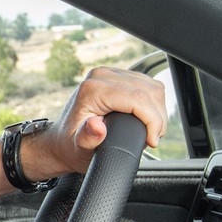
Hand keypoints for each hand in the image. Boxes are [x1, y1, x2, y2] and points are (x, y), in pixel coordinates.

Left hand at [28, 66, 166, 178]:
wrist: (63, 140)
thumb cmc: (71, 145)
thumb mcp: (78, 147)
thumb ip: (87, 138)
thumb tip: (96, 126)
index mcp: (93, 89)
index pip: (139, 98)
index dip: (152, 121)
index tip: (151, 140)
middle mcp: (102, 76)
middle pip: (149, 91)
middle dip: (157, 118)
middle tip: (152, 139)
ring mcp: (111, 74)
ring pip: (152, 87)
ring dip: (158, 111)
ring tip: (150, 131)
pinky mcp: (119, 77)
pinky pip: (148, 85)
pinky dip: (154, 104)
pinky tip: (147, 119)